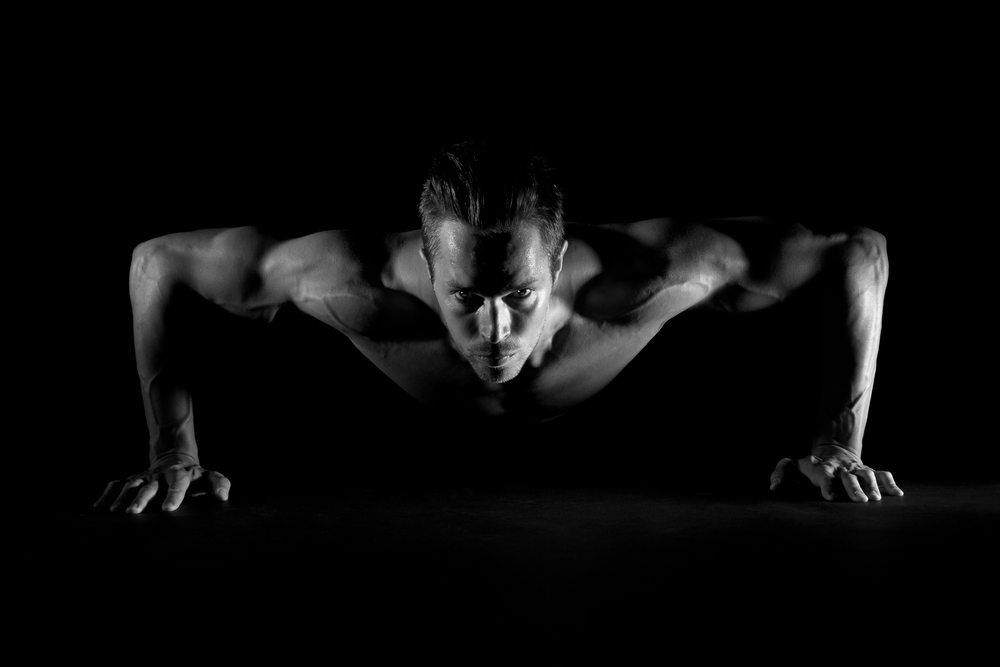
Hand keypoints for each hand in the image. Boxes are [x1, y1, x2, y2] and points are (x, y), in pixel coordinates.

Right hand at [94, 462, 230, 513]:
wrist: (176, 458)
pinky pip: (117, 485)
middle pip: (150, 486)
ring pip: (132, 485)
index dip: (174, 495)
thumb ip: (220, 485)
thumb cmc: (196, 476)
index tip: (168, 509)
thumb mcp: (210, 477)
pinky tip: (99, 507)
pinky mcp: (134, 480)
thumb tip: (223, 499)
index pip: (178, 484)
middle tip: (134, 513)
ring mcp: (146, 477)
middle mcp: (161, 475)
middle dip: (142, 499)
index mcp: (181, 474)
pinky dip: (107, 494)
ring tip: (116, 512)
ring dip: (123, 498)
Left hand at [769, 443, 902, 501]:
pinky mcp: (868, 471)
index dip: (827, 485)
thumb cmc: (809, 465)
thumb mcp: (792, 465)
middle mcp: (842, 468)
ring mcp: (856, 469)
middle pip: (849, 476)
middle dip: (854, 488)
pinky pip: (882, 474)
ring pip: (867, 474)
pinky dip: (889, 483)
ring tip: (876, 499)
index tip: (830, 497)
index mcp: (822, 468)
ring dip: (873, 486)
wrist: (833, 449)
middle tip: (860, 501)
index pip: (824, 475)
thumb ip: (780, 473)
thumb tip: (773, 487)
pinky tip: (896, 494)